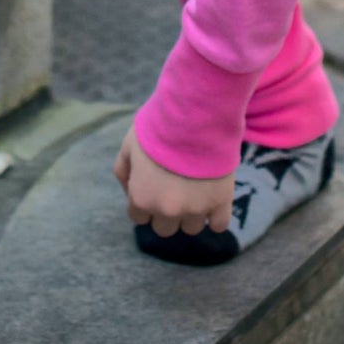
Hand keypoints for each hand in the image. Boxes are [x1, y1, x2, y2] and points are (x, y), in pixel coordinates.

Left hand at [113, 123, 234, 237]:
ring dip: (192, 213)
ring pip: (192, 227)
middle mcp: (167, 210)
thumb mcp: (129, 144)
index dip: (146, 200)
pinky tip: (213, 197)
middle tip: (175, 188)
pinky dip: (217, 215)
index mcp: (142, 198)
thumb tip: (128, 190)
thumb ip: (123, 170)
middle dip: (167, 211)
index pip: (139, 217)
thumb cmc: (158, 126)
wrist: (194, 114)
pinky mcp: (221, 202)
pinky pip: (219, 224)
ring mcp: (196, 209)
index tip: (154, 186)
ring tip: (196, 188)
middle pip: (165, 228)